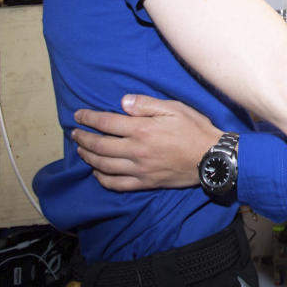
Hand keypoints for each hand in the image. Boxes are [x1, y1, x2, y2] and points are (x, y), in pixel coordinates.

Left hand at [72, 95, 221, 190]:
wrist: (212, 157)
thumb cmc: (194, 129)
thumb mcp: (174, 108)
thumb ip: (146, 104)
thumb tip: (122, 102)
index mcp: (142, 129)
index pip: (106, 123)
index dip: (88, 118)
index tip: (78, 115)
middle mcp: (136, 150)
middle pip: (100, 145)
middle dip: (83, 138)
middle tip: (74, 133)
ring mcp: (139, 169)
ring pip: (104, 165)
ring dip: (88, 157)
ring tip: (81, 150)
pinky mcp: (145, 182)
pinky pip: (116, 184)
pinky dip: (102, 178)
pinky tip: (97, 172)